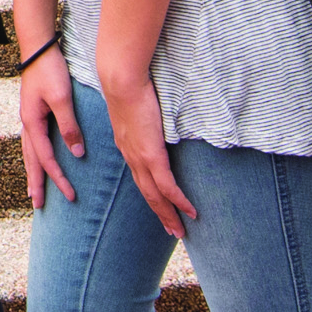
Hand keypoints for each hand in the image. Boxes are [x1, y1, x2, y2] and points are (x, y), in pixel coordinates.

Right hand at [17, 47, 86, 208]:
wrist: (39, 48)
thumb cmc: (50, 71)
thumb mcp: (62, 99)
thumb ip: (69, 126)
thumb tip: (77, 154)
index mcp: (32, 123)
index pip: (46, 159)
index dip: (58, 178)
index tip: (71, 195)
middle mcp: (27, 124)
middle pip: (32, 161)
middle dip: (36, 183)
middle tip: (39, 205)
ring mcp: (29, 119)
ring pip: (30, 153)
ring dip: (33, 173)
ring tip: (35, 190)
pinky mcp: (34, 113)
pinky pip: (34, 142)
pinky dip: (36, 157)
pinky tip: (38, 161)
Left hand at [99, 67, 197, 237]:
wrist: (122, 80)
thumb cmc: (131, 87)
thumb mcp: (136, 108)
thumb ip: (145, 120)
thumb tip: (153, 119)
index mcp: (127, 147)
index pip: (140, 179)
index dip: (151, 196)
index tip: (161, 209)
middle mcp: (131, 157)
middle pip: (147, 194)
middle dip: (160, 214)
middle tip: (173, 231)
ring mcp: (140, 158)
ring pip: (155, 195)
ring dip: (169, 214)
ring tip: (180, 231)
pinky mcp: (151, 154)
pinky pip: (167, 185)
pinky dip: (178, 201)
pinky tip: (190, 211)